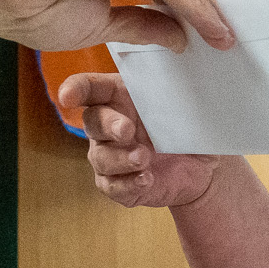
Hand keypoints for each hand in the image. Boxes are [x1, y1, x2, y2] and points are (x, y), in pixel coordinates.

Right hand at [0, 0, 233, 54]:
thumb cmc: (26, 6)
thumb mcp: (98, 24)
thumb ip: (139, 23)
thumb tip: (179, 36)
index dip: (193, 1)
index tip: (215, 30)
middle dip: (206, 2)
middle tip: (230, 35)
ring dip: (203, 5)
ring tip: (224, 36)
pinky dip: (186, 2)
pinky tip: (203, 25)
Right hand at [59, 71, 220, 207]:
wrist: (201, 168)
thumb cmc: (188, 128)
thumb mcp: (188, 108)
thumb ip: (178, 94)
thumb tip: (185, 80)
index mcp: (120, 98)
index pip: (90, 88)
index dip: (75, 89)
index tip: (68, 96)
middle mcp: (108, 127)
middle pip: (92, 122)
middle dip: (108, 125)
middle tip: (128, 131)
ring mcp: (110, 157)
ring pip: (101, 158)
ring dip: (121, 158)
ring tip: (144, 158)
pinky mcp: (118, 185)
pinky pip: (113, 187)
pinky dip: (128, 184)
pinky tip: (146, 180)